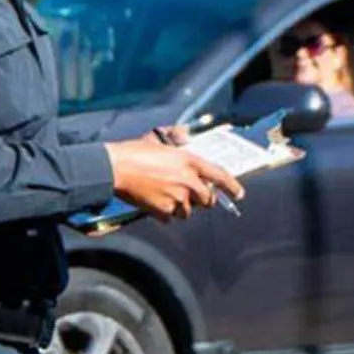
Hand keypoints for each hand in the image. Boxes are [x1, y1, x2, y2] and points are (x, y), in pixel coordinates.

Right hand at [104, 136, 245, 221]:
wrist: (114, 168)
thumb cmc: (133, 152)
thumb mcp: (158, 138)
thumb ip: (176, 136)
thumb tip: (185, 135)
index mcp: (188, 161)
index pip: (219, 175)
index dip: (232, 186)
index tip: (239, 194)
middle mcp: (187, 180)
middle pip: (207, 200)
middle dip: (202, 200)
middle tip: (192, 196)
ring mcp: (175, 197)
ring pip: (188, 212)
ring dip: (181, 207)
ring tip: (165, 196)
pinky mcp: (162, 210)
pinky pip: (170, 218)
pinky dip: (164, 214)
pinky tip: (154, 202)